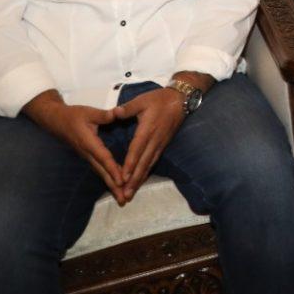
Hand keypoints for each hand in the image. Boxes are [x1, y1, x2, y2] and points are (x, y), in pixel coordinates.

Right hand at [23, 92, 126, 204]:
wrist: (56, 121)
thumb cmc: (73, 116)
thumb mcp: (89, 112)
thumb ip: (104, 115)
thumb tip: (117, 113)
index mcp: (89, 143)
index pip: (103, 158)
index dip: (113, 169)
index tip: (122, 181)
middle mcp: (88, 153)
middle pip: (102, 172)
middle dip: (113, 186)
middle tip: (124, 200)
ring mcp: (87, 157)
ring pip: (100, 173)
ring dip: (111, 186)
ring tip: (122, 198)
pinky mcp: (88, 157)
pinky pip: (99, 170)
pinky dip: (108, 179)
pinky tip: (116, 186)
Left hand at [112, 88, 187, 202]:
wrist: (180, 100)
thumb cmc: (159, 99)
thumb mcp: (142, 100)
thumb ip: (127, 108)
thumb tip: (113, 113)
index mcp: (147, 129)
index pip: (137, 150)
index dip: (130, 164)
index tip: (123, 178)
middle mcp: (154, 140)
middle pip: (144, 163)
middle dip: (134, 180)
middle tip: (126, 194)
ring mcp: (160, 144)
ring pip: (149, 165)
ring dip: (140, 179)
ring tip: (131, 192)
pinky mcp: (163, 144)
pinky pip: (154, 161)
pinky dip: (147, 172)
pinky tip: (141, 180)